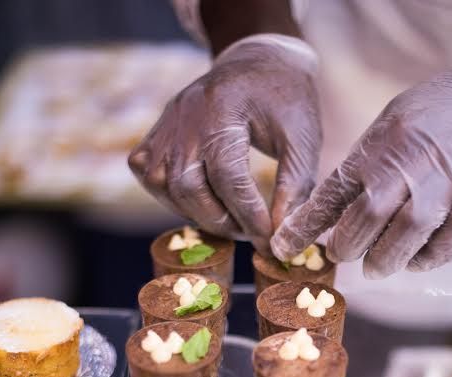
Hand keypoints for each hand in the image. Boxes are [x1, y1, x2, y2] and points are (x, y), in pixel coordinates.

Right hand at [129, 35, 320, 253]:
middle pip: (188, 186)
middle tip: (250, 233)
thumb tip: (281, 237)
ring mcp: (165, 123)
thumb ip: (294, 186)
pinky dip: (174, 198)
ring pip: (165, 186)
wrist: (258, 59)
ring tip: (232, 221)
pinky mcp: (156, 132)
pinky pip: (149, 176)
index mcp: (222, 107)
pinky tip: (204, 202)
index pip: (228, 177)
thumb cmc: (285, 97)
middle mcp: (185, 115)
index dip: (249, 216)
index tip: (269, 242)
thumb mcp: (302, 138)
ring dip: (199, 214)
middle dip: (222, 221)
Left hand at [271, 63, 451, 276]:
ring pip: (401, 242)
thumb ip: (361, 168)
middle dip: (346, 247)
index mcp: (380, 147)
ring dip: (382, 261)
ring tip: (375, 266)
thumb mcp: (388, 127)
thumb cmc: (435, 116)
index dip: (304, 228)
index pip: (332, 195)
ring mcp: (445, 189)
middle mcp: (410, 167)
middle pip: (364, 222)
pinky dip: (422, 260)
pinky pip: (441, 249)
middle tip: (341, 254)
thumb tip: (326, 215)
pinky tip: (414, 259)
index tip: (283, 248)